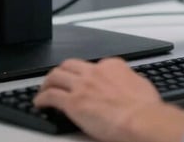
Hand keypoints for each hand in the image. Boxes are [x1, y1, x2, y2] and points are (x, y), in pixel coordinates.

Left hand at [34, 57, 183, 141]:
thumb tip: (131, 85)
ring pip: (56, 76)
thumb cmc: (144, 109)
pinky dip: (41, 98)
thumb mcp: (141, 85)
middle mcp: (94, 71)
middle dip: (61, 71)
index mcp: (112, 66)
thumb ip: (130, 81)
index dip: (85, 73)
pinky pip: (51, 96)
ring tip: (44, 89)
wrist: (140, 119)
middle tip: (56, 78)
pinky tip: (39, 103)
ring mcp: (82, 85)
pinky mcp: (73, 102)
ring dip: (48, 82)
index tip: (82, 80)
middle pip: (70, 65)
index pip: (93, 64)